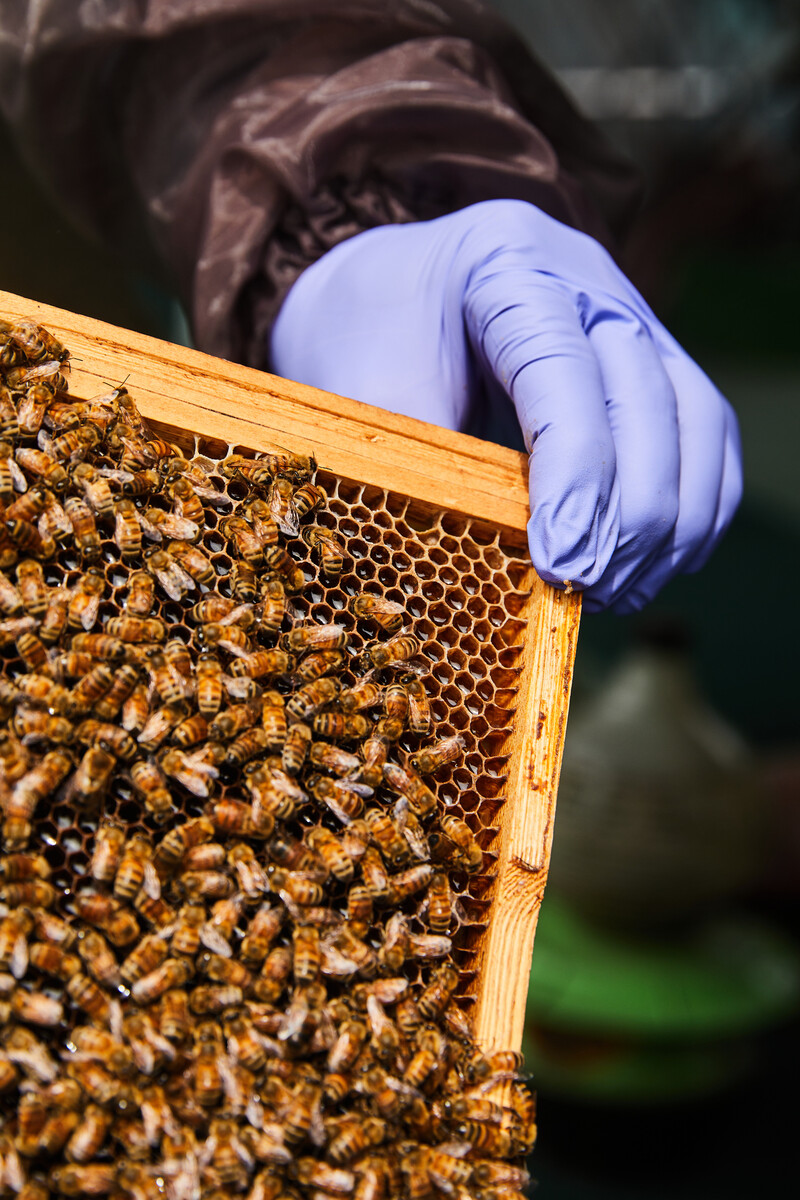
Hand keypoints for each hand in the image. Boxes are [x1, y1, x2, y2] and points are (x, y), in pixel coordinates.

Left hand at [270, 200, 741, 611]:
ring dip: (671, 523)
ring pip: (696, 418)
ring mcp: (632, 316)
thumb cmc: (366, 341)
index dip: (575, 472)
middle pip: (646, 396)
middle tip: (586, 590)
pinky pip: (704, 436)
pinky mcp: (655, 362)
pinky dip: (693, 510)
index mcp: (504, 264)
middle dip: (629, 514)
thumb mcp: (364, 394)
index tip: (562, 562)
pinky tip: (649, 569)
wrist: (391, 296)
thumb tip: (477, 570)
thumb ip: (420, 464)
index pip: (562, 369)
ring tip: (615, 593)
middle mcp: (586, 279)